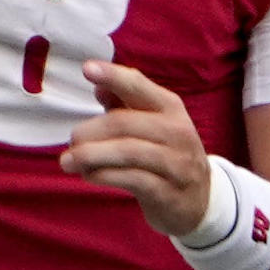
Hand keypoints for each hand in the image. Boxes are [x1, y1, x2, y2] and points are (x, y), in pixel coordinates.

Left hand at [62, 59, 215, 236]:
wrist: (200, 200)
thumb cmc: (167, 155)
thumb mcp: (153, 125)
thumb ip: (126, 105)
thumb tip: (99, 86)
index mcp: (171, 109)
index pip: (139, 87)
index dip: (113, 76)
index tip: (86, 69)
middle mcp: (177, 132)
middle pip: (124, 123)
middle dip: (90, 131)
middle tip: (72, 140)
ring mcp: (175, 163)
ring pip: (127, 152)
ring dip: (91, 155)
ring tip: (68, 161)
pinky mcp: (168, 192)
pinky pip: (132, 179)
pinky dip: (104, 175)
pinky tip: (89, 175)